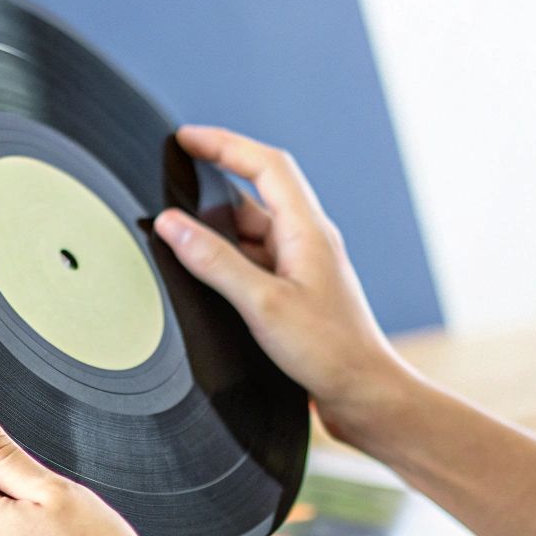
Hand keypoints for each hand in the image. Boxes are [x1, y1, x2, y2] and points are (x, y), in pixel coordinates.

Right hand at [155, 124, 414, 444]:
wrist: (364, 396)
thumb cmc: (329, 353)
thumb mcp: (263, 304)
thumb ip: (215, 262)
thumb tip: (172, 225)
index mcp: (308, 230)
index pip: (265, 165)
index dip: (224, 144)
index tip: (186, 139)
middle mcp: (307, 241)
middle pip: (256, 194)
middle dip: (212, 183)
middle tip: (171, 184)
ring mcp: (302, 267)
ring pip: (252, 231)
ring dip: (217, 229)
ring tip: (178, 237)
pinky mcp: (296, 293)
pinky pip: (255, 261)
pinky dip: (227, 260)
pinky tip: (205, 276)